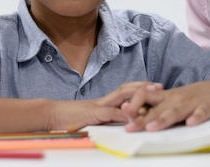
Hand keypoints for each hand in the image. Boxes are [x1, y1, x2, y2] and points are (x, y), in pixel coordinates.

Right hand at [47, 81, 162, 131]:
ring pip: (122, 96)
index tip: (154, 87)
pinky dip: (123, 115)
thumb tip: (119, 123)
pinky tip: (134, 117)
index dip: (140, 87)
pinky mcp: (93, 114)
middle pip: (127, 88)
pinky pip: (111, 112)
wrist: (49, 116)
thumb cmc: (68, 120)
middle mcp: (103, 100)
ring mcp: (98, 105)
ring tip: (153, 94)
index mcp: (103, 102)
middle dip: (144, 86)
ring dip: (138, 94)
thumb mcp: (91, 120)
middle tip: (160, 87)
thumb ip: (104, 119)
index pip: (125, 90)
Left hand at [121, 78, 209, 131]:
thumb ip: (151, 108)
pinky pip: (201, 112)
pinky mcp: (207, 107)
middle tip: (130, 128)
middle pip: (157, 109)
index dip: (134, 105)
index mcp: (164, 97)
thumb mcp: (168, 100)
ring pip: (176, 111)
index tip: (123, 115)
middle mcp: (175, 99)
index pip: (144, 96)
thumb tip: (127, 115)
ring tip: (153, 127)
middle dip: (143, 119)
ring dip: (164, 119)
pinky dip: (196, 117)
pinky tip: (191, 123)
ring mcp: (190, 103)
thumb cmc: (188, 97)